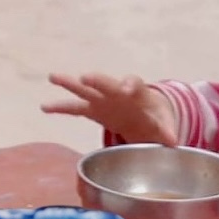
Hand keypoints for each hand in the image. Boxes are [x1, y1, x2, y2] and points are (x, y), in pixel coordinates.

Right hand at [45, 72, 184, 145]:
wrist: (144, 115)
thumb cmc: (154, 116)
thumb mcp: (162, 123)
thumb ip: (166, 130)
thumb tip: (174, 141)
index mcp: (137, 92)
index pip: (134, 83)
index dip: (130, 84)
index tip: (126, 88)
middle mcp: (117, 91)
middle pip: (106, 82)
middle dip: (96, 80)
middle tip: (84, 77)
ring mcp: (102, 99)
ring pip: (84, 89)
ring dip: (69, 83)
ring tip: (52, 76)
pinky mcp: (93, 109)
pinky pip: (74, 108)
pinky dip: (60, 107)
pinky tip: (44, 107)